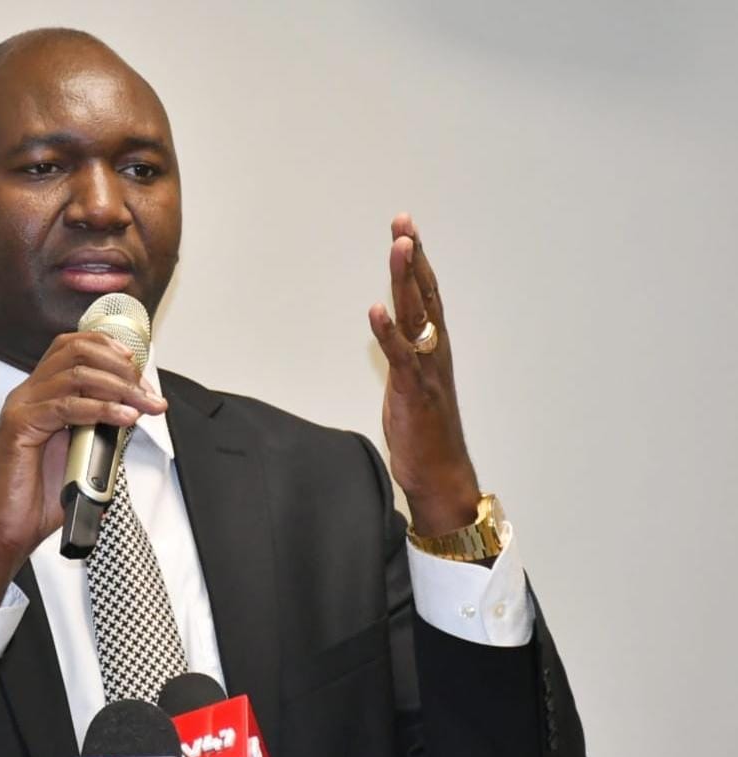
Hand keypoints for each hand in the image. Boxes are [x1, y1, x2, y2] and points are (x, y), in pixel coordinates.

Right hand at [0, 332, 167, 605]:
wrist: (5, 531)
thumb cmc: (37, 501)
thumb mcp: (80, 457)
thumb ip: (101, 433)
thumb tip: (133, 417)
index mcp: (41, 395)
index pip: (73, 347)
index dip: (110, 349)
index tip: (141, 372)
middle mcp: (28, 393)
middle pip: (77, 351)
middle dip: (121, 368)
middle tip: (147, 393)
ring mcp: (22, 407)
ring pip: (76, 374)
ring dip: (119, 387)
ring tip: (144, 405)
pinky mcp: (20, 426)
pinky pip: (66, 405)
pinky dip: (101, 409)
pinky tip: (125, 418)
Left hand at [368, 213, 480, 536]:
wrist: (440, 474)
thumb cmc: (425, 431)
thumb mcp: (410, 381)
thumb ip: (402, 352)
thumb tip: (389, 329)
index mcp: (433, 347)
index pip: (425, 294)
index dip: (416, 261)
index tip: (406, 228)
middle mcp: (434, 351)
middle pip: (423, 294)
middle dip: (412, 257)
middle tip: (404, 223)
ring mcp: (425, 369)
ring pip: (416, 316)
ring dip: (405, 280)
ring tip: (399, 247)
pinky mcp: (413, 391)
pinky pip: (400, 356)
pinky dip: (388, 333)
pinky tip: (376, 311)